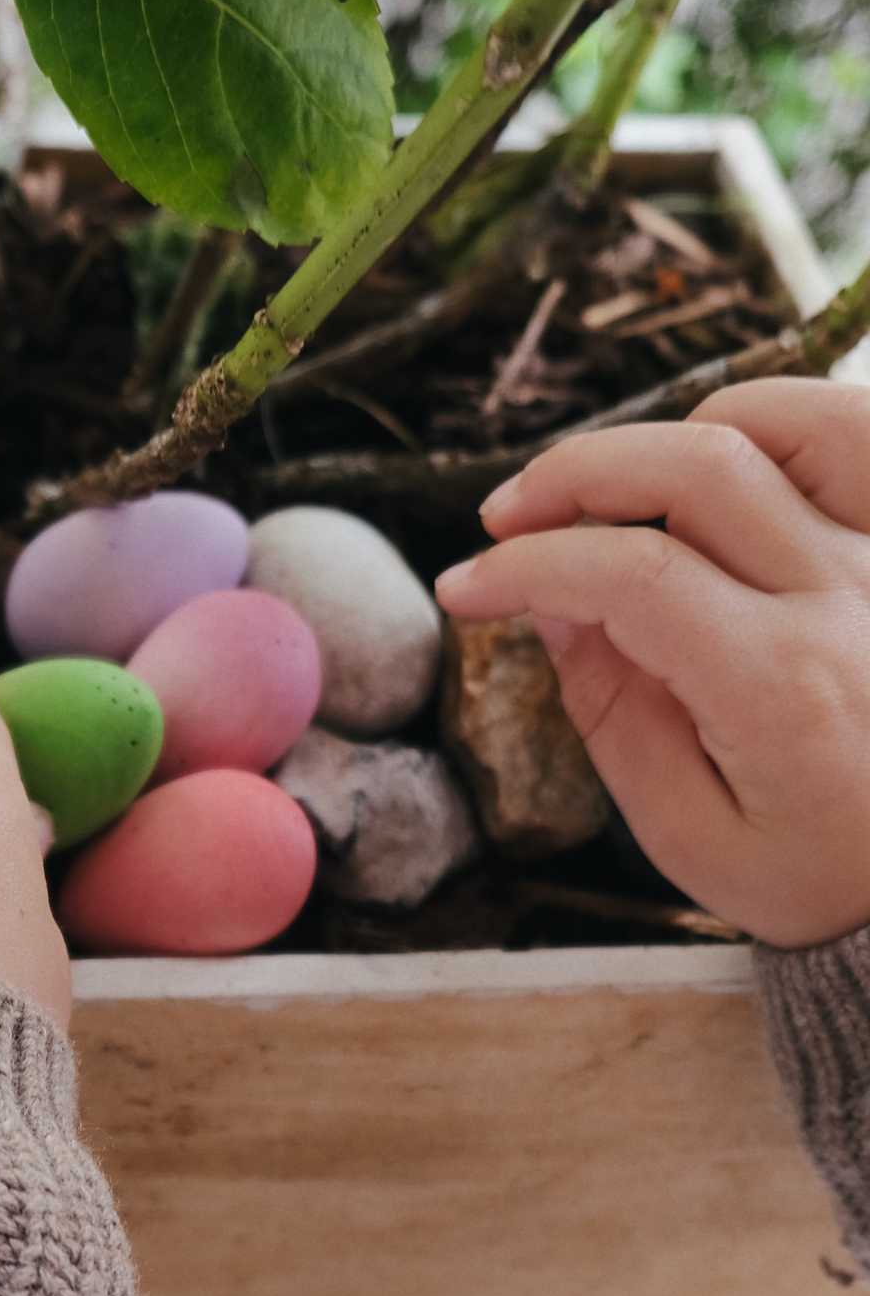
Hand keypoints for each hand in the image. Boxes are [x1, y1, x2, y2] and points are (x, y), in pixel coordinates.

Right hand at [436, 378, 869, 949]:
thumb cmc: (822, 874)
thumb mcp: (690, 834)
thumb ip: (614, 714)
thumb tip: (551, 605)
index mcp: (783, 689)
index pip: (629, 574)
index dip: (524, 565)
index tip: (465, 587)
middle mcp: (852, 603)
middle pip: (698, 467)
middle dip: (573, 473)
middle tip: (507, 517)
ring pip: (794, 421)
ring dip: (678, 435)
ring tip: (619, 487)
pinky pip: (861, 438)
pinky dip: (779, 424)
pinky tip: (719, 469)